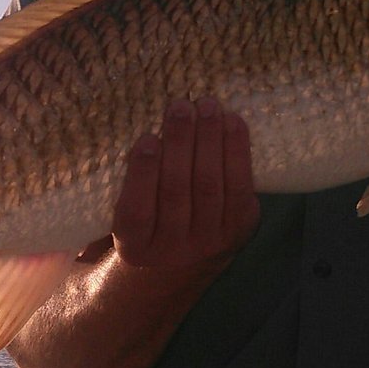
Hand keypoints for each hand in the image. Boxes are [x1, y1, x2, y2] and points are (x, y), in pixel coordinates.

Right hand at [112, 97, 259, 268]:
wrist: (184, 261)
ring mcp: (209, 242)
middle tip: (180, 106)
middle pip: (176, 192)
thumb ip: (128, 183)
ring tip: (207, 106)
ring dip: (209, 140)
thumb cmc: (148, 220)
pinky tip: (233, 122)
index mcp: (134, 247)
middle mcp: (172, 251)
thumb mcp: (128, 214)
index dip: (142, 174)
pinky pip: (240, 188)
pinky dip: (237, 152)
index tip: (146, 139)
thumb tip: (130, 125)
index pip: (136, 212)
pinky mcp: (239, 229)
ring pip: (209, 187)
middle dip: (180, 144)